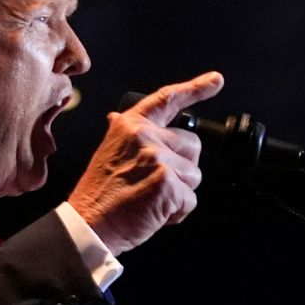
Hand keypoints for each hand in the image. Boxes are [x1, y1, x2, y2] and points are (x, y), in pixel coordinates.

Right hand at [68, 71, 223, 255]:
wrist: (88, 224)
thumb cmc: (99, 196)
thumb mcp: (108, 153)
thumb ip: (126, 137)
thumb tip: (120, 118)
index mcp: (129, 126)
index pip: (167, 99)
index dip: (195, 88)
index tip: (215, 80)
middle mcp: (145, 136)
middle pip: (193, 145)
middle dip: (183, 168)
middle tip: (155, 184)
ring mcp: (158, 158)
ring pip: (194, 175)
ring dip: (180, 192)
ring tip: (150, 199)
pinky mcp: (168, 183)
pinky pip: (191, 199)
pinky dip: (177, 212)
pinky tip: (154, 212)